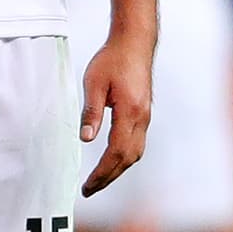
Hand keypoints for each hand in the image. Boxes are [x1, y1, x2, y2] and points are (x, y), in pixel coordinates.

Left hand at [79, 34, 153, 196]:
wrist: (134, 42)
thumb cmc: (113, 59)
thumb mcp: (94, 83)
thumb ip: (91, 112)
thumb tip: (86, 139)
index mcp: (130, 112)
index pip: (116, 152)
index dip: (102, 172)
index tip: (88, 185)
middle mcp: (142, 118)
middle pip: (127, 158)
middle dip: (109, 177)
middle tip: (89, 189)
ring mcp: (146, 116)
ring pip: (135, 153)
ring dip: (117, 169)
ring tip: (99, 180)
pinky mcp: (144, 113)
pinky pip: (136, 143)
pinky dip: (124, 157)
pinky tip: (112, 160)